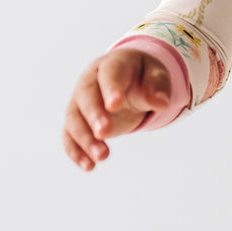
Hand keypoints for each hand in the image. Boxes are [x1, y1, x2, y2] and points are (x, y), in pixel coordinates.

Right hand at [62, 48, 170, 170]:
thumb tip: (162, 103)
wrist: (130, 79)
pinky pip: (69, 135)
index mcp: (112, 64)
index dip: (111, 89)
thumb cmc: (143, 75)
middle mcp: (90, 80)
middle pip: (86, 96)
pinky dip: (76, 151)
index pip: (109, 74)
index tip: (115, 105)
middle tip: (104, 132)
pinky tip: (89, 166)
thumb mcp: (156, 75)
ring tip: (103, 156)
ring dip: (85, 138)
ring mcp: (80, 101)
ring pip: (74, 118)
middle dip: (94, 114)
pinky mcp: (78, 120)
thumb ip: (158, 87)